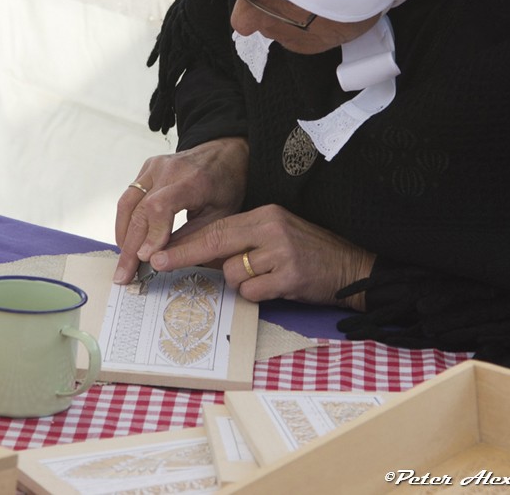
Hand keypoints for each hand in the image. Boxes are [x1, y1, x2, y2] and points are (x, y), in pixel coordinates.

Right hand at [114, 137, 248, 283]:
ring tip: (124, 262)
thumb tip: (163, 262)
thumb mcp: (220, 216)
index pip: (161, 206)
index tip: (146, 259)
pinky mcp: (147, 168)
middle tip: (125, 275)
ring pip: (127, 204)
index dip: (151, 233)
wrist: (224, 153)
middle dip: (131, 248)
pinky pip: (129, 196)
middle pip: (140, 210)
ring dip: (123, 236)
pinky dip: (126, 221)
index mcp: (193, 181)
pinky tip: (128, 241)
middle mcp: (170, 170)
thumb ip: (192, 237)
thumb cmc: (226, 185)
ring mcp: (155, 167)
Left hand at [148, 204, 375, 311]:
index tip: (159, 252)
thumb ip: (241, 242)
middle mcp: (270, 228)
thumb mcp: (273, 236)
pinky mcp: (289, 276)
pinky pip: (252, 291)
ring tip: (266, 278)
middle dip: (184, 255)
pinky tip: (276, 287)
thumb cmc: (307, 252)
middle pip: (215, 242)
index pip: (216, 227)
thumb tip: (198, 256)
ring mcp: (280, 251)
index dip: (185, 242)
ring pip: (232, 273)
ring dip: (241, 283)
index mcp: (264, 214)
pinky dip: (257, 295)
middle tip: (158, 264)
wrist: (350, 266)